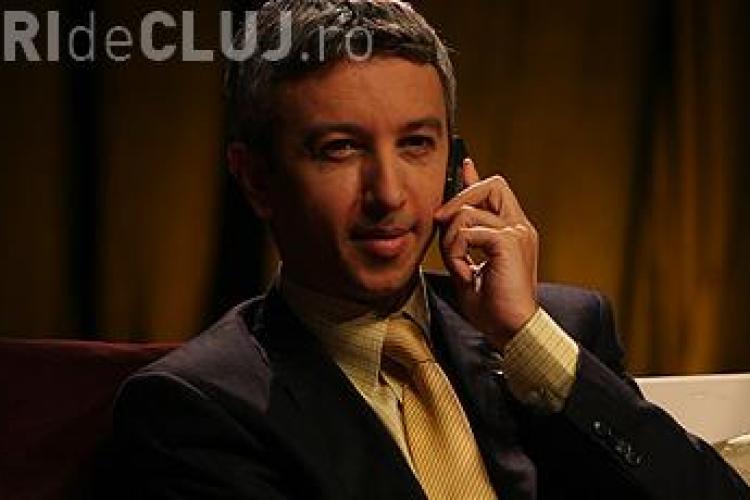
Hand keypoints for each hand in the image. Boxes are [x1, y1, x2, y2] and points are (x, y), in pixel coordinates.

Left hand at [434, 159, 537, 349]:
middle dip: (461, 197)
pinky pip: (468, 232)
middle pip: (492, 184)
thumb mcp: (469, 268)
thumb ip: (461, 242)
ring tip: (458, 266)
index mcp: (514, 231)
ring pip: (469, 211)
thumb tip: (447, 221)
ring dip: (452, 239)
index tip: (464, 164)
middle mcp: (519, 227)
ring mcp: (517, 232)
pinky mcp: (509, 243)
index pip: (496, 192)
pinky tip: (464, 271)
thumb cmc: (494, 307)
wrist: (513, 330)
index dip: (476, 178)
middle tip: (441, 221)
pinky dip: (457, 251)